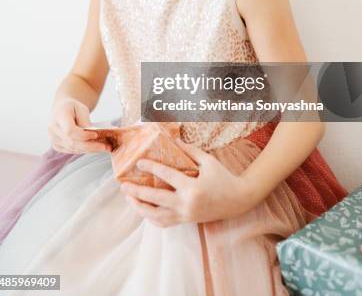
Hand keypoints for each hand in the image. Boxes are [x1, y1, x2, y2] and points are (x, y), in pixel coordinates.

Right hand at [48, 99, 110, 153]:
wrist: (61, 109)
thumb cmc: (73, 107)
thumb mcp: (81, 108)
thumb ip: (85, 121)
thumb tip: (92, 135)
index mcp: (59, 115)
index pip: (70, 130)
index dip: (83, 135)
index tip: (96, 135)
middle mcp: (53, 129)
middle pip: (73, 142)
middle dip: (91, 146)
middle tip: (106, 147)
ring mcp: (54, 139)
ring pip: (74, 148)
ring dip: (90, 150)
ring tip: (105, 148)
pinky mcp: (57, 146)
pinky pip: (73, 150)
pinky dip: (85, 150)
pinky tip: (96, 148)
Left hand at [120, 137, 249, 226]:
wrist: (238, 201)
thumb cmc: (223, 177)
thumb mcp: (208, 161)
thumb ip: (189, 150)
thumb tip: (172, 139)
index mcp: (192, 188)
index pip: (166, 177)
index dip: (151, 168)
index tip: (139, 162)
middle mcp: (186, 204)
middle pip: (155, 200)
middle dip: (137, 192)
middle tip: (123, 184)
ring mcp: (185, 216)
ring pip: (155, 216)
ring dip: (139, 207)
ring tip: (128, 197)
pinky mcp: (186, 221)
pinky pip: (163, 223)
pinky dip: (150, 217)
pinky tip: (142, 209)